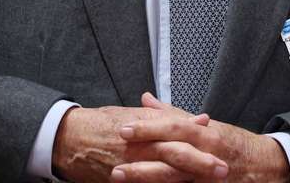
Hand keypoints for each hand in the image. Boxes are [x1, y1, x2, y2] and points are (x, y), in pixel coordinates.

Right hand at [52, 100, 224, 182]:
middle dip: (199, 163)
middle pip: (173, 155)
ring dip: (185, 179)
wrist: (68, 139)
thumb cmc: (101, 124)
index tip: (217, 139)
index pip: (174, 130)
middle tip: (221, 168)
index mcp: (142, 126)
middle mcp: (137, 146)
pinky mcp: (122, 181)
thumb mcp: (133, 114)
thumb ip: (166, 117)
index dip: (196, 136)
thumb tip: (200, 118)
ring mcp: (130, 167)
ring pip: (162, 175)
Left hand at [112, 94, 289, 182]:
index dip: (148, 128)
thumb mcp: (206, 125)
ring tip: (121, 178)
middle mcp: (206, 156)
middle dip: (141, 160)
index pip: (173, 128)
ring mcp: (207, 179)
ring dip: (147, 179)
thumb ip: (174, 114)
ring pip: (174, 179)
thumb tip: (146, 101)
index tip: (124, 129)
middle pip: (170, 156)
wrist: (267, 167)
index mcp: (206, 135)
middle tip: (114, 160)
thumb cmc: (233, 144)